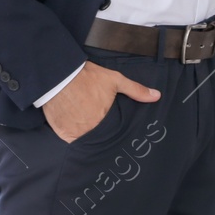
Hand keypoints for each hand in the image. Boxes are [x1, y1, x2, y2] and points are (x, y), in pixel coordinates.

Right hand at [41, 61, 160, 142]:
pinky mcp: (61, 131)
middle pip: (98, 137)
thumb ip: (136, 90)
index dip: (112, 129)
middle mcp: (89, 131)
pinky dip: (72, 132)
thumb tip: (157, 96)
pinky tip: (73, 121)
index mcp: (104, 121)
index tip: (110, 123)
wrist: (58, 75)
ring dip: (85, 132)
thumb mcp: (115, 80)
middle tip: (95, 119)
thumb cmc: (87, 78)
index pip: (112, 133)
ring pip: (83, 139)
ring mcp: (73, 133)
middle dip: (99, 131)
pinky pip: (69, 138)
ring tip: (84, 120)